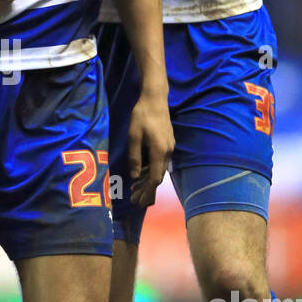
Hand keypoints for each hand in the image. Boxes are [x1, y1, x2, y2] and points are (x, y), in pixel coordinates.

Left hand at [127, 90, 173, 207]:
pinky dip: (150, 171)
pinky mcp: (166, 144)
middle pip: (158, 177)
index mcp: (159, 151)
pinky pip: (159, 162)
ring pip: (159, 170)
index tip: (139, 201)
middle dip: (147, 191)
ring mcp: (168, 148)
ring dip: (148, 182)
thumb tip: (135, 176)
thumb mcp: (133, 136)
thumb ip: (134, 157)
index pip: (155, 178)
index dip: (147, 191)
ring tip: (136, 191)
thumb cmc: (142, 116)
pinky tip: (141, 176)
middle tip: (136, 202)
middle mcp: (167, 152)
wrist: (155, 99)